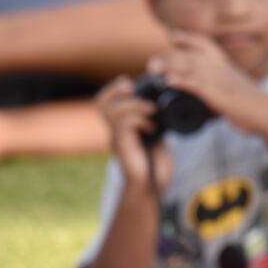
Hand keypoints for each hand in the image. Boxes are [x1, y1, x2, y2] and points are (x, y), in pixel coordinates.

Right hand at [96, 75, 170, 190]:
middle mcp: (114, 131)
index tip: (130, 81)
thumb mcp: (156, 132)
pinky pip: (125, 127)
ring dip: (136, 105)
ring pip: (115, 112)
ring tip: (152, 110)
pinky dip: (140, 121)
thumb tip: (165, 99)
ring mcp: (117, 140)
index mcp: (120, 125)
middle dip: (117, 90)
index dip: (113, 88)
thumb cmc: (155, 160)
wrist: (153, 186)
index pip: (104, 101)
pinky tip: (153, 128)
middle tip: (134, 88)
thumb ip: (154, 117)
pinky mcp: (124, 150)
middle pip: (102, 104)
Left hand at [149, 32, 267, 134]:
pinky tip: (168, 81)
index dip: (188, 39)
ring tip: (152, 68)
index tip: (173, 36)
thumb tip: (212, 101)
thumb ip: (221, 92)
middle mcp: (221, 68)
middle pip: (191, 54)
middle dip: (170, 55)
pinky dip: (180, 80)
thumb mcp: (236, 91)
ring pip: (189, 67)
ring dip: (169, 66)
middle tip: (152, 62)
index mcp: (225, 65)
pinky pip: (195, 84)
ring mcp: (219, 80)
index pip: (205, 45)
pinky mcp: (217, 94)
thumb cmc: (253, 106)